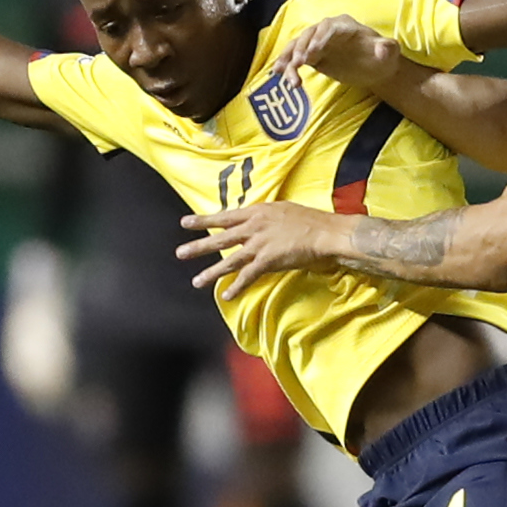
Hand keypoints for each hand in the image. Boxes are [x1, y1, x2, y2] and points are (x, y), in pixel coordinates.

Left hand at [179, 202, 343, 298]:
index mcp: (258, 212)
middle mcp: (254, 227)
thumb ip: (269, 218)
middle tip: (180, 253)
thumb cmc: (312, 221)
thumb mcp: (285, 211)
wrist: (326, 232)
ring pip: (229, 259)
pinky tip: (226, 295)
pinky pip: (248, 276)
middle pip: (220, 238)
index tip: (186, 222)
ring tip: (196, 281)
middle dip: (199, 246)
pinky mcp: (268, 260)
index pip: (225, 217)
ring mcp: (260, 244)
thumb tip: (262, 223)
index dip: (204, 220)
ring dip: (212, 272)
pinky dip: (237, 287)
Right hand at [268, 16, 403, 91]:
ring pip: (298, 47)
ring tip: (288, 75)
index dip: (320, 38)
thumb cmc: (383, 57)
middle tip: (299, 63)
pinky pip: (295, 58)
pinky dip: (287, 65)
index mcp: (344, 25)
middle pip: (309, 35)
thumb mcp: (389, 52)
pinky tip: (279, 74)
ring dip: (290, 59)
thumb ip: (387, 48)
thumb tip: (384, 47)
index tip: (314, 52)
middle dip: (302, 48)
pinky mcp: (311, 56)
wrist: (375, 68)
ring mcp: (317, 42)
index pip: (328, 27)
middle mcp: (327, 30)